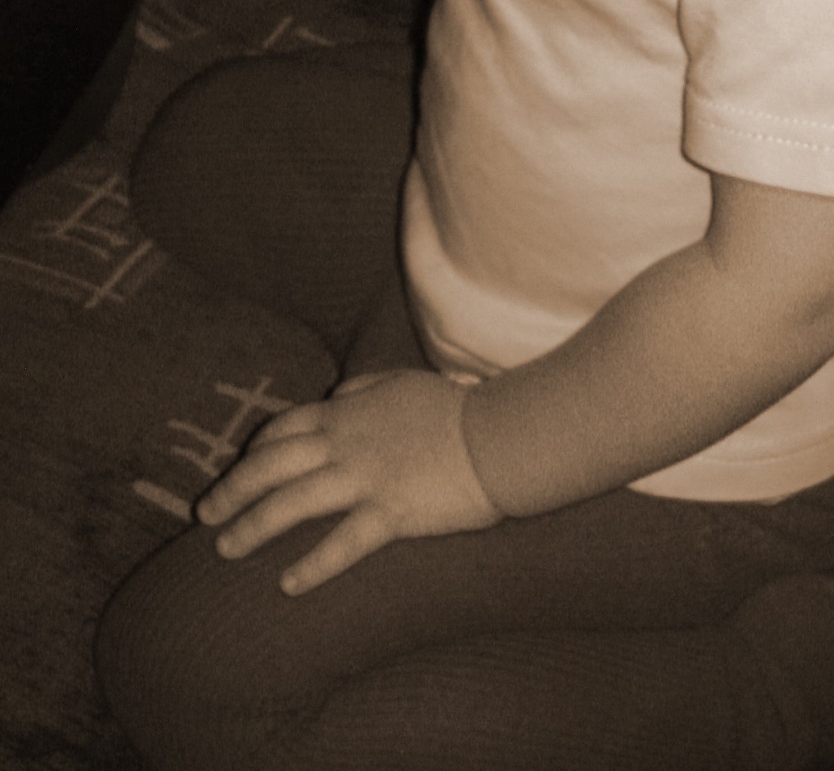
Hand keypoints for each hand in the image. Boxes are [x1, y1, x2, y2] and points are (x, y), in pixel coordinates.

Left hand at [196, 369, 501, 594]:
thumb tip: (335, 391)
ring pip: (293, 503)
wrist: (499, 434)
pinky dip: (312, 564)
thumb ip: (364, 385)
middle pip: (272, 466)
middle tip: (203, 515)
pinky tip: (288, 583)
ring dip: (252, 526)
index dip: (252, 453)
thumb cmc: (456, 409)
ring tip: (224, 549)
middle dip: (232, 490)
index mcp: (348, 412)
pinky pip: (342, 543)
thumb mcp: (403, 382)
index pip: (284, 429)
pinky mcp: (391, 512)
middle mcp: (346, 444)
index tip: (235, 472)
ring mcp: (366, 478)